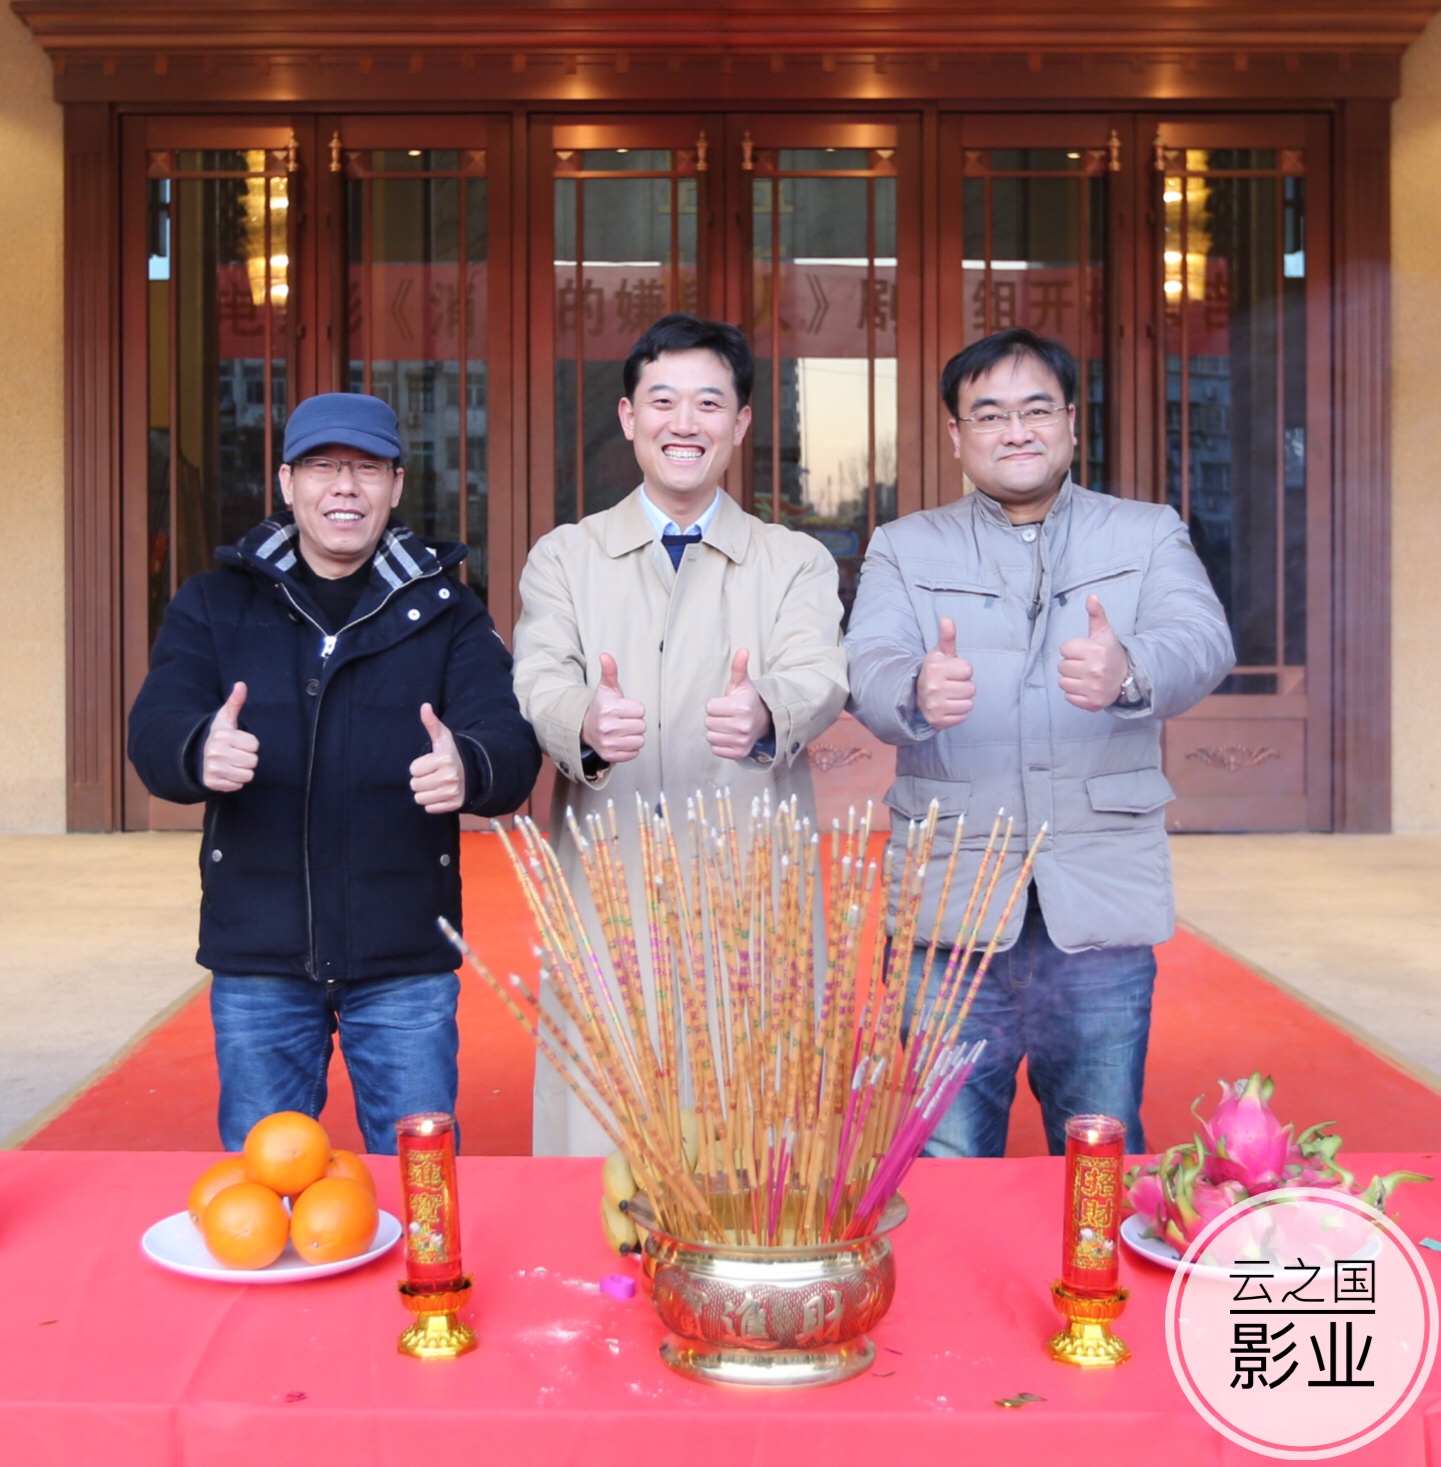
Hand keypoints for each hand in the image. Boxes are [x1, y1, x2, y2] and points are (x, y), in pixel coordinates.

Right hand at [202, 682, 258, 791]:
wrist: (197, 755)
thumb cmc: (219, 736)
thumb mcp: (226, 719)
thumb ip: (235, 702)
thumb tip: (241, 684)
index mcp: (222, 735)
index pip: (254, 744)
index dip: (249, 743)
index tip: (238, 741)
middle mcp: (215, 752)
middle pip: (253, 761)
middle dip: (247, 758)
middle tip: (235, 753)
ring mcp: (213, 769)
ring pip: (247, 775)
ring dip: (242, 770)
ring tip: (232, 763)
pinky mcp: (212, 783)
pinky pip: (238, 785)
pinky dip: (235, 780)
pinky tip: (226, 772)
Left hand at [410, 703, 466, 812]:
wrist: (473, 772)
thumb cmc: (451, 754)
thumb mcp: (443, 738)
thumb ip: (432, 723)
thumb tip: (424, 706)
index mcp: (444, 759)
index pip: (413, 769)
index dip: (419, 766)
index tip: (430, 763)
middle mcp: (450, 776)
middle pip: (415, 785)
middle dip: (421, 779)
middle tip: (433, 774)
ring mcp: (452, 792)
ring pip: (420, 798)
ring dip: (425, 792)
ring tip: (435, 784)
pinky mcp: (454, 805)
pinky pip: (429, 808)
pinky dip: (433, 802)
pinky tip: (440, 793)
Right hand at [580, 654, 645, 764]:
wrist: (585, 728)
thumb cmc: (602, 706)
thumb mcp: (606, 688)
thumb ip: (610, 671)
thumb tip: (605, 655)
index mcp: (609, 709)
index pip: (641, 710)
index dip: (634, 709)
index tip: (623, 708)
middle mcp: (607, 727)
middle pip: (642, 726)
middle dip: (634, 722)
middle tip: (622, 720)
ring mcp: (608, 743)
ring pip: (640, 741)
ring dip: (633, 736)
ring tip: (622, 730)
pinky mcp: (610, 756)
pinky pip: (634, 753)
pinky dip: (629, 748)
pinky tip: (620, 740)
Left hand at [705, 649, 772, 760]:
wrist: (763, 721)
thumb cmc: (747, 700)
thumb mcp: (742, 683)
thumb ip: (738, 667)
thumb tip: (743, 650)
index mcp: (741, 708)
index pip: (709, 708)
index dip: (715, 705)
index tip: (726, 704)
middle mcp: (743, 726)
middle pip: (708, 723)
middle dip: (715, 718)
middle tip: (727, 715)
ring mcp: (742, 741)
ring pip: (710, 737)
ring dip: (716, 731)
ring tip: (728, 725)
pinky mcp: (739, 753)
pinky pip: (715, 749)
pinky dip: (720, 744)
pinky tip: (730, 736)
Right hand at [915, 618, 975, 729]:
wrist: (917, 693)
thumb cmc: (936, 671)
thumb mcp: (941, 653)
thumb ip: (947, 637)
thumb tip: (947, 619)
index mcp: (935, 668)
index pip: (968, 670)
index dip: (963, 670)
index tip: (952, 671)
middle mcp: (933, 687)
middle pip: (971, 688)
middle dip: (964, 686)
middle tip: (951, 685)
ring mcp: (934, 706)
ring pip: (968, 704)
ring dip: (962, 700)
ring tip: (950, 695)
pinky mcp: (937, 721)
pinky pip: (963, 717)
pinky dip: (958, 713)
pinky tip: (947, 706)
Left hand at [1057, 594, 1129, 710]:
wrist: (1128, 678)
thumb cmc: (1110, 653)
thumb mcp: (1104, 633)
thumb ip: (1096, 614)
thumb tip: (1091, 596)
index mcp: (1095, 650)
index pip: (1065, 649)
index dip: (1073, 650)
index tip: (1085, 652)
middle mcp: (1094, 670)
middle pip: (1061, 666)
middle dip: (1071, 664)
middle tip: (1086, 664)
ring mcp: (1093, 688)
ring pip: (1062, 682)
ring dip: (1071, 679)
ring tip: (1085, 676)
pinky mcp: (1091, 702)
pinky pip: (1068, 697)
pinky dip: (1075, 693)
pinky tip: (1086, 687)